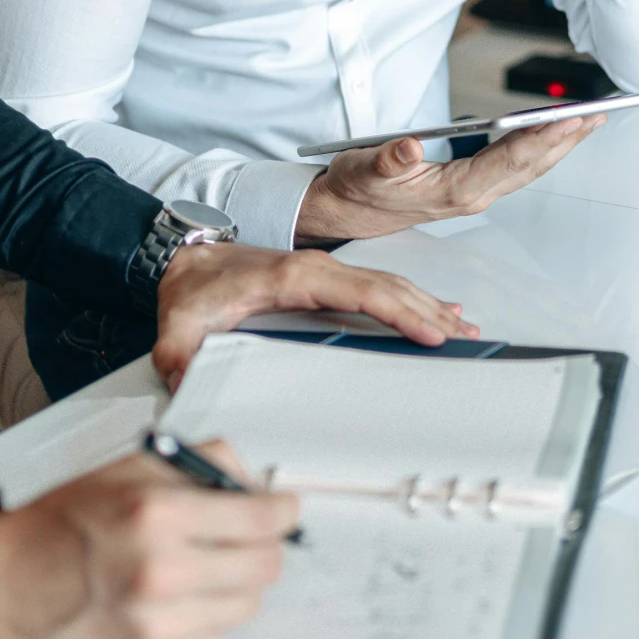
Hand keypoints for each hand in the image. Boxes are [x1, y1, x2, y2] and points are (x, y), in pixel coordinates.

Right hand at [0, 440, 297, 638]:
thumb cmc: (54, 527)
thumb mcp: (123, 468)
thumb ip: (194, 464)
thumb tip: (246, 477)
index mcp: (154, 514)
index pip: (258, 517)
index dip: (281, 510)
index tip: (284, 508)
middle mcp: (160, 572)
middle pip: (263, 565)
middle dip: (264, 545)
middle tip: (250, 535)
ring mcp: (157, 623)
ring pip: (245, 605)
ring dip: (237, 582)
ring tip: (206, 565)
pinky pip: (212, 635)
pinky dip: (205, 613)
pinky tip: (177, 595)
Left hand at [150, 241, 479, 387]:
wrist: (183, 257)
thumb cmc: (190, 288)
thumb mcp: (176, 326)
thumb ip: (178, 356)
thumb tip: (187, 381)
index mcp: (292, 278)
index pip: (358, 291)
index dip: (397, 311)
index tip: (429, 331)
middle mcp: (315, 269)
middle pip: (385, 287)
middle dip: (428, 312)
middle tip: (463, 338)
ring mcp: (322, 271)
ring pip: (386, 284)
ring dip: (426, 305)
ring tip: (461, 327)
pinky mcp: (323, 278)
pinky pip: (375, 286)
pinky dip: (409, 298)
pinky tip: (433, 309)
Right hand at [296, 115, 603, 245]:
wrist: (346, 212)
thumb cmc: (357, 189)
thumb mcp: (364, 170)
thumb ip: (387, 160)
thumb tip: (409, 147)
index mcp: (454, 190)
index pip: (509, 160)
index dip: (542, 137)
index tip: (570, 118)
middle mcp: (472, 196)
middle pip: (530, 165)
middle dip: (566, 139)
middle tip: (597, 113)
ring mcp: (475, 194)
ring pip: (529, 168)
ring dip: (559, 144)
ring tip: (587, 120)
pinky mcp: (472, 188)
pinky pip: (517, 167)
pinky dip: (539, 148)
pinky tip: (551, 135)